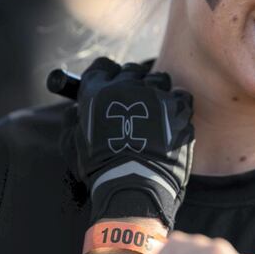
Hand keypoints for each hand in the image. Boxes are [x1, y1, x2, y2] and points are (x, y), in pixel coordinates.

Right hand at [64, 57, 193, 227]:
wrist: (134, 186)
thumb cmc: (101, 170)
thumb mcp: (74, 146)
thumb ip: (73, 121)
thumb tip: (75, 108)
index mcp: (97, 92)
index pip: (103, 66)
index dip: (108, 75)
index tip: (113, 84)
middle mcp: (126, 87)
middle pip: (132, 71)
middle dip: (134, 84)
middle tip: (136, 104)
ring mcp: (154, 95)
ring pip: (159, 80)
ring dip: (157, 93)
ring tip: (157, 115)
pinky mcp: (178, 107)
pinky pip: (181, 96)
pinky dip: (178, 107)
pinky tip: (173, 123)